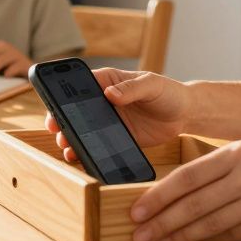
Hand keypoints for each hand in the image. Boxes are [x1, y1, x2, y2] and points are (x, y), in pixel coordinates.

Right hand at [45, 68, 190, 161]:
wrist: (185, 114)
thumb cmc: (169, 91)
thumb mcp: (152, 84)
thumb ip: (131, 88)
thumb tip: (110, 93)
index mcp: (109, 81)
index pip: (81, 85)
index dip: (65, 94)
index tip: (55, 104)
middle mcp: (104, 101)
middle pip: (76, 109)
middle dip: (63, 118)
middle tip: (57, 129)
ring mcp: (109, 121)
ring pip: (83, 129)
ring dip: (72, 137)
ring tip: (67, 146)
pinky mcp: (117, 138)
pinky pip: (98, 145)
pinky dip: (88, 152)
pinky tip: (82, 158)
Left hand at [128, 140, 240, 240]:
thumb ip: (223, 164)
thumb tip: (182, 184)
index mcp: (239, 151)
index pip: (188, 176)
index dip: (158, 196)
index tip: (137, 209)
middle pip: (193, 204)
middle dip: (161, 221)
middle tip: (138, 234)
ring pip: (209, 224)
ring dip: (179, 236)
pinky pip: (231, 235)